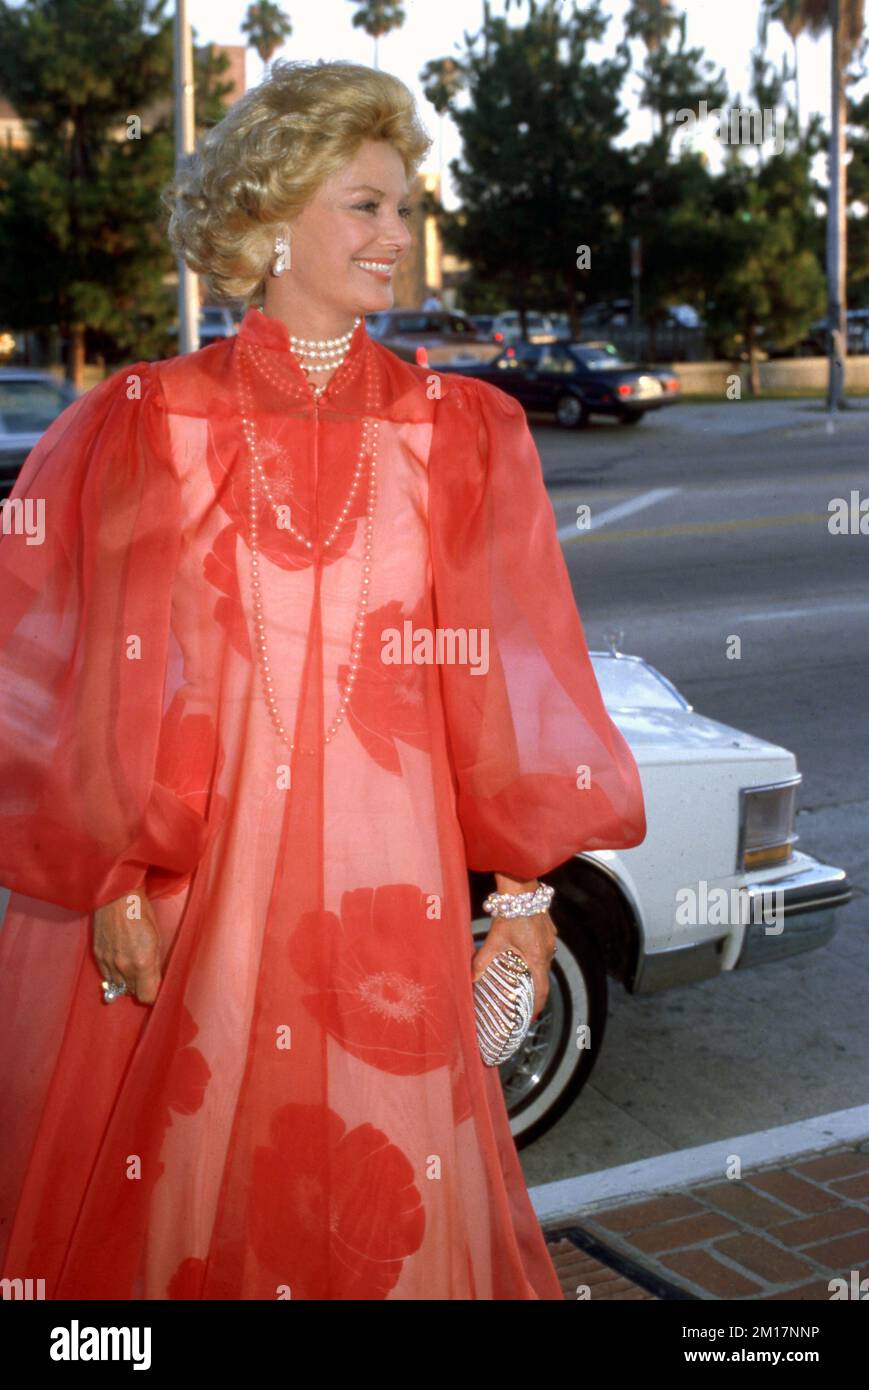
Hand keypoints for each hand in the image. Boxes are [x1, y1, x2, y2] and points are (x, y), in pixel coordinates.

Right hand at [92, 889, 161, 1004]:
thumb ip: (154, 964)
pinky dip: (114, 975)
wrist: (116, 896)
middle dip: (140, 987)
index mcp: (142, 963)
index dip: (153, 994)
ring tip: (133, 968)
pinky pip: (106, 977)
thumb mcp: (156, 938)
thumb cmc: (141, 911)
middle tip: (146, 974)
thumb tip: (155, 981)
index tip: (156, 988)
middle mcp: (123, 967)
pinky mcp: (97, 956)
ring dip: (126, 982)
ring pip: (118, 987)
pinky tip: (120, 963)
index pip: (147, 997)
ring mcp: (108, 963)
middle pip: (132, 993)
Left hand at [472, 910, 557, 1021]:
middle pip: (544, 976)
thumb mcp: (494, 941)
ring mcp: (550, 939)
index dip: (538, 1004)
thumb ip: (482, 960)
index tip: (532, 1015)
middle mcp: (548, 950)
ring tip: (524, 978)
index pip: (542, 989)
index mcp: (537, 958)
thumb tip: (471, 977)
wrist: (521, 892)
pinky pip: (545, 947)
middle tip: (525, 1000)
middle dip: (535, 989)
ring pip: (545, 961)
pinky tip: (525, 953)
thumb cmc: (509, 916)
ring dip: (536, 971)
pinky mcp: (549, 929)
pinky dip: (537, 955)